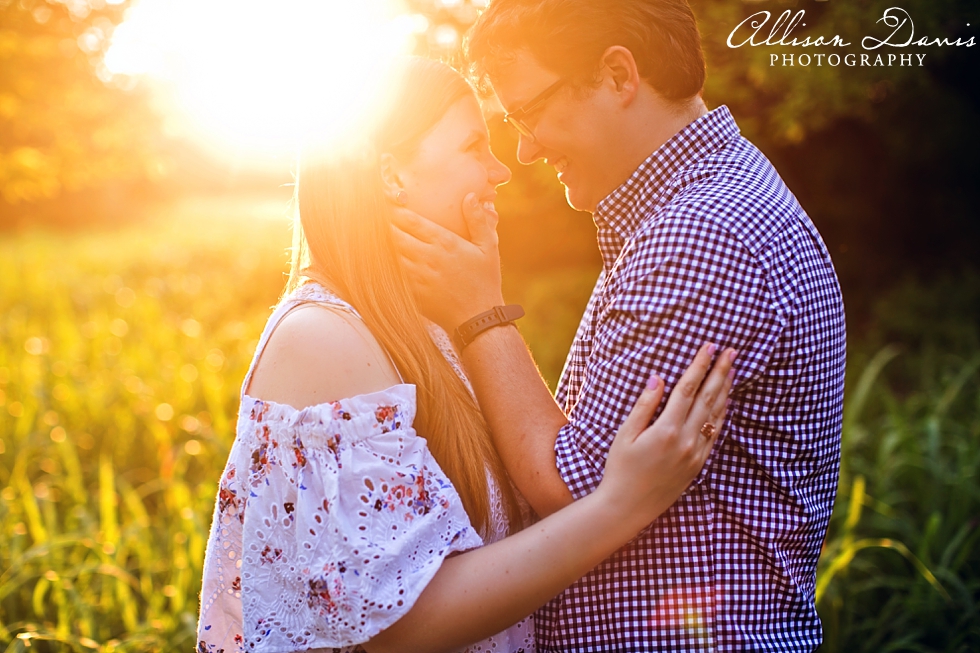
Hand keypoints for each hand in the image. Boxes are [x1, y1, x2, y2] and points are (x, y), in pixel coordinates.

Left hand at [391, 193, 504, 332]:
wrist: (477, 319)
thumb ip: (478, 221)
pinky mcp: (412, 291)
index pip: (410, 220)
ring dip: (383, 243)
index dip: (395, 210)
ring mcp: (416, 276)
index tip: (389, 203)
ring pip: (389, 252)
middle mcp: (426, 257)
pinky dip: (386, 263)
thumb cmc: (485, 282)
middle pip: (393, 234)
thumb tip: (469, 197)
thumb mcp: (488, 248)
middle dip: (385, 224)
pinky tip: (383, 259)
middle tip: (378, 218)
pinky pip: (392, 272)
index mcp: (444, 242)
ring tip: (376, 235)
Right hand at [596, 343, 735, 531]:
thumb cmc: (620, 469)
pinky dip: (722, 414)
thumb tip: (659, 379)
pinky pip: (715, 434)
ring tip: (732, 370)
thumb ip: (644, 406)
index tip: (710, 347)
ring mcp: (695, 454)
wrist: (628, 507)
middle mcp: (686, 441)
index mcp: (666, 430)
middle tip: (732, 352)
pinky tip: (725, 402)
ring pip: (716, 415)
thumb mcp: (626, 435)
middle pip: (708, 398)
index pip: (688, 389)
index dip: (700, 366)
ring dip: (725, 390)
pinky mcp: (698, 464)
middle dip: (720, 372)